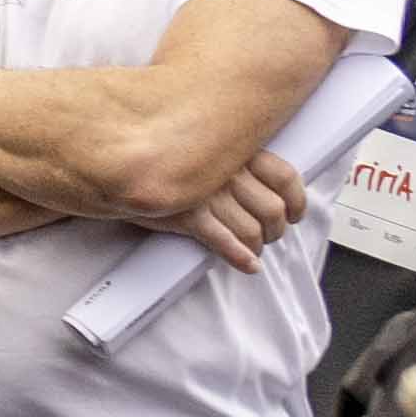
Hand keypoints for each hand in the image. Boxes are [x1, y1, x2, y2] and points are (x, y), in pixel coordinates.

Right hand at [172, 151, 311, 274]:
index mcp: (237, 152)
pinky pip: (222, 240)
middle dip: (275, 230)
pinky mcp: (188, 215)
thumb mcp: (206, 151)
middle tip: (270, 235)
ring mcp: (208, 194)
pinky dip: (240, 257)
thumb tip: (265, 187)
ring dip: (257, 246)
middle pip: (272, 210)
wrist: (119, 170)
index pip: (285, 177)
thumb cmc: (165, 163)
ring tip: (253, 250)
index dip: (296, 201)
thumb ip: (236, 162)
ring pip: (250, 229)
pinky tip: (248, 265)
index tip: (294, 213)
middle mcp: (227, 171)